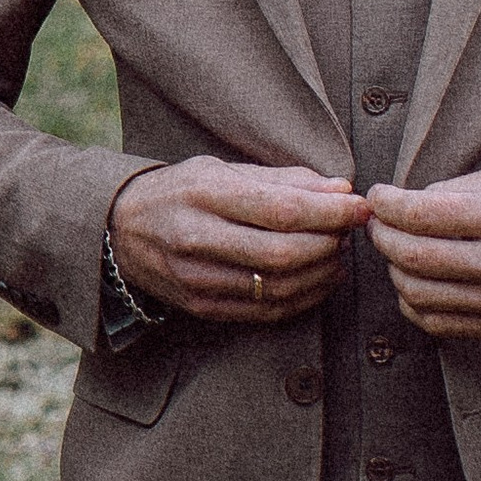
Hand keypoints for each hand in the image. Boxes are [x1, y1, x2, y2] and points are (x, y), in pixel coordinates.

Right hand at [109, 157, 363, 326]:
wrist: (119, 230)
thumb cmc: (181, 191)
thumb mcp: (223, 170)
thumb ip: (283, 180)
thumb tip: (342, 190)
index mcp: (205, 195)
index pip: (281, 209)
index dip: (330, 212)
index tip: (361, 207)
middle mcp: (197, 239)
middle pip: (283, 253)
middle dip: (329, 243)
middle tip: (350, 231)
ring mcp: (198, 279)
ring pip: (278, 287)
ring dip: (322, 272)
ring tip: (337, 252)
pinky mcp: (202, 306)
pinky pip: (266, 311)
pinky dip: (304, 297)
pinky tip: (319, 278)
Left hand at [362, 167, 480, 343]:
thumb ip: (460, 189)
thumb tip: (410, 201)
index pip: (423, 213)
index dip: (386, 204)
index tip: (377, 196)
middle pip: (412, 257)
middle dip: (382, 236)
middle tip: (379, 222)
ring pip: (418, 295)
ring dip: (394, 271)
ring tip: (398, 251)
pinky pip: (439, 324)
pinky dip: (414, 305)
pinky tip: (417, 283)